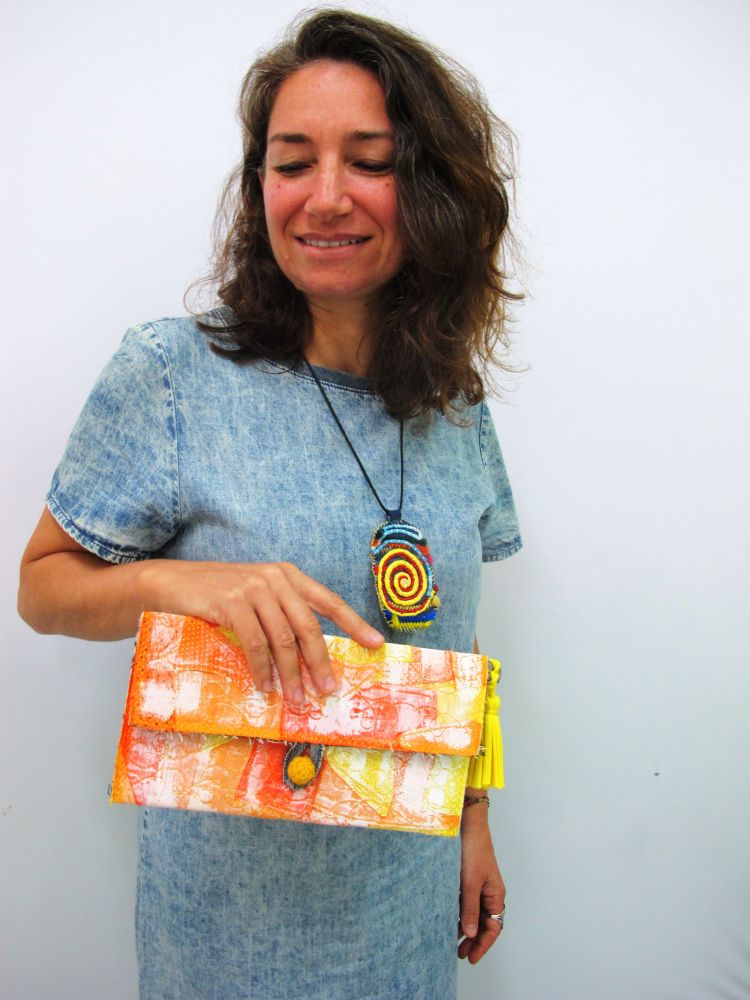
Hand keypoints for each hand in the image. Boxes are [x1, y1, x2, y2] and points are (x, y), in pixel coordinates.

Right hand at [145, 559, 382, 702]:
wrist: (170, 583)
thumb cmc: (216, 596)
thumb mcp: (256, 598)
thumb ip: (281, 614)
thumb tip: (309, 657)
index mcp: (288, 575)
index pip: (328, 601)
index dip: (354, 624)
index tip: (376, 644)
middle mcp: (275, 578)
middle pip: (309, 626)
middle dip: (320, 662)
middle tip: (326, 690)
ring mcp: (252, 588)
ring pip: (283, 638)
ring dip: (290, 674)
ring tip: (295, 698)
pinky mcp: (230, 601)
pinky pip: (255, 642)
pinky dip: (262, 669)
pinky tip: (264, 686)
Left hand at [457, 803, 505, 962]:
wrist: (467, 824)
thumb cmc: (473, 850)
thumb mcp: (470, 882)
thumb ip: (469, 909)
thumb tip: (469, 934)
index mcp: (496, 895)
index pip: (493, 928)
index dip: (483, 945)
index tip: (471, 958)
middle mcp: (489, 893)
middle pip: (484, 923)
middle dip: (473, 940)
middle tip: (460, 954)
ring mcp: (478, 886)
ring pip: (474, 914)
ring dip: (465, 928)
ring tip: (452, 942)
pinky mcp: (467, 879)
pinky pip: (465, 903)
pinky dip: (459, 914)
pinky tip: (448, 920)